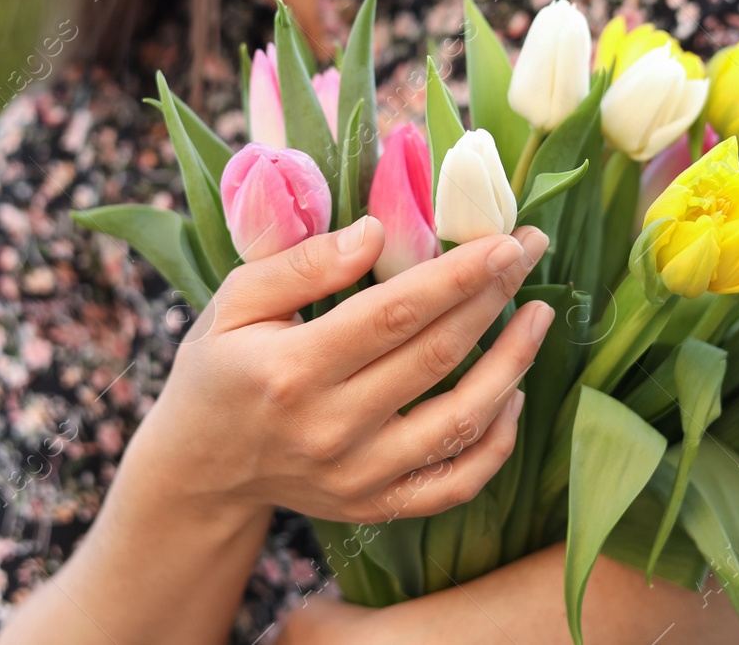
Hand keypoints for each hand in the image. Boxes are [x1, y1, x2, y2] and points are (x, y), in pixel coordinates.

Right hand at [127, 215, 553, 523]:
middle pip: (438, 356)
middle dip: (494, 297)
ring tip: (539, 315)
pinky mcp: (377, 506)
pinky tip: (513, 394)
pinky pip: (457, 482)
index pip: (395, 314)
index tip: (504, 240)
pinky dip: (497, 442)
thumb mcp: (233, 302)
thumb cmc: (219, 371)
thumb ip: (301, 265)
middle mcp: (332, 428)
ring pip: (461, 420)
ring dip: (513, 363)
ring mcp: (360, 476)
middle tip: (531, 252)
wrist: (199, 472)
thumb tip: (376, 232)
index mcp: (293, 368)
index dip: (458, 275)